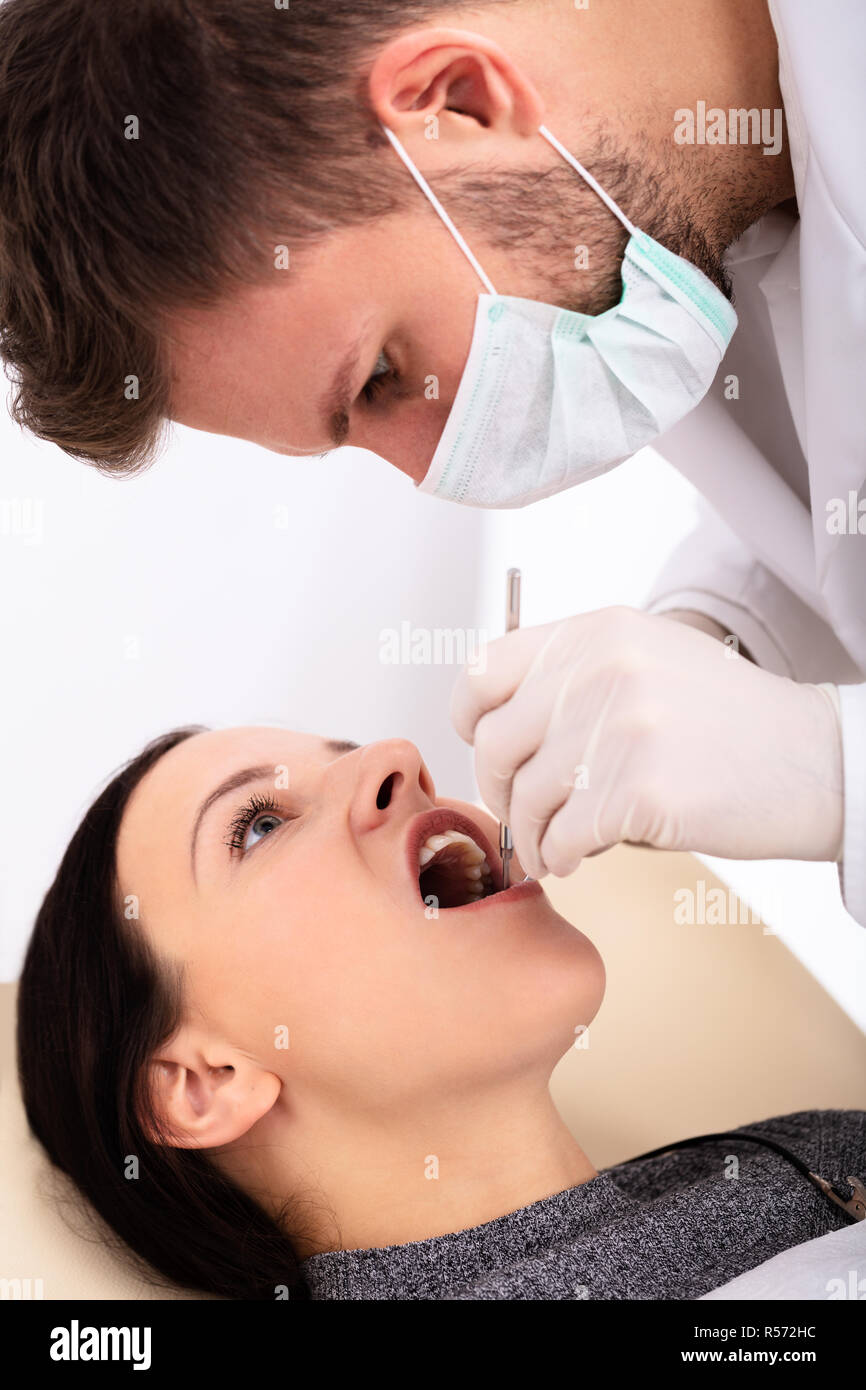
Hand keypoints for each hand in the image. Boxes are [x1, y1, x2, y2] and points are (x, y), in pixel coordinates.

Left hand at [451, 606, 842, 878]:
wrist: (817, 762)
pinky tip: (577, 858)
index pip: (484, 670)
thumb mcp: (647, 662)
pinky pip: (562, 838)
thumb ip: (573, 679)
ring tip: (556, 846)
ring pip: (526, 799)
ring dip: (533, 835)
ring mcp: (620, 727)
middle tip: (522, 815)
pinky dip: (560, 858)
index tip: (487, 751)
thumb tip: (493, 730)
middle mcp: (601, 669)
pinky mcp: (640, 789)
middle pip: (495, 744)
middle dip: (500, 791)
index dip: (472, 721)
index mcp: (597, 633)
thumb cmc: (728, 725)